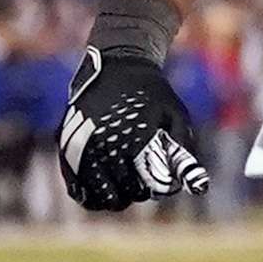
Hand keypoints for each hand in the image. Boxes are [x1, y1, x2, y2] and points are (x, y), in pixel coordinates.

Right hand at [59, 47, 211, 210]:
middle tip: (139, 184)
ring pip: (95, 194)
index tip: (157, 183)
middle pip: (118, 194)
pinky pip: (75, 185)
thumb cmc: (151, 92)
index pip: (140, 187)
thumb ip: (184, 152)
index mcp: (131, 140)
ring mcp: (80, 146)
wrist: (116, 64)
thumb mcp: (176, 116)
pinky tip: (100, 191)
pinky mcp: (65, 145)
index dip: (151, 190)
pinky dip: (88, 194)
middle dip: (132, 193)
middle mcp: (103, 145)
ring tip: (121, 189)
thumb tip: (197, 187)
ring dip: (110, 197)